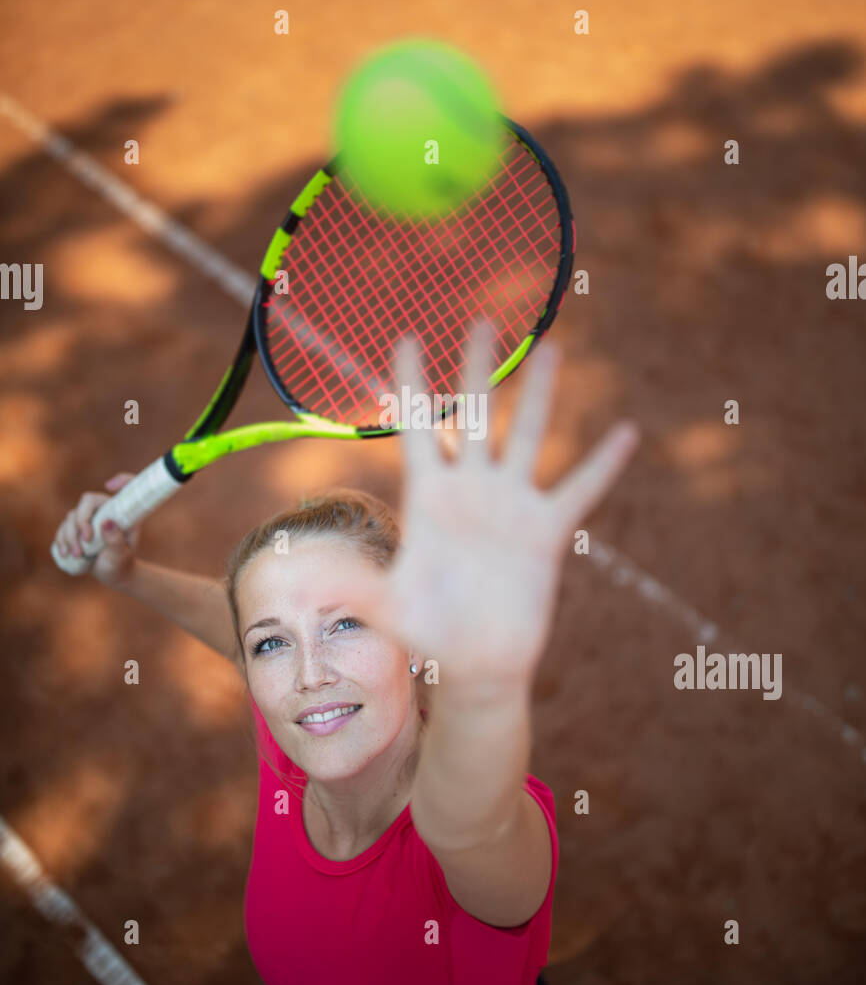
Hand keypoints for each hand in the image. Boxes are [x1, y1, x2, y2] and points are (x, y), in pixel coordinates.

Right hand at [53, 474, 141, 585]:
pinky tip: (65, 552)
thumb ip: (116, 541)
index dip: (122, 480)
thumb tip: (106, 523)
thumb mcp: (122, 556)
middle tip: (86, 540)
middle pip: (87, 501)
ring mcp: (89, 519)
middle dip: (81, 520)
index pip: (126, 488)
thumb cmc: (122, 563)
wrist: (113, 573)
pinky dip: (61, 540)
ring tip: (78, 554)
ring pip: (72, 516)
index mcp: (121, 512)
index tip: (109, 485)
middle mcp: (104, 511)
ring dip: (70, 535)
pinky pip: (63, 528)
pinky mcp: (76, 529)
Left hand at [308, 321, 639, 690]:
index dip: (411, 383)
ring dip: (539, 394)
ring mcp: (510, 505)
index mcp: (428, 496)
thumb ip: (354, 586)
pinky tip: (626, 431)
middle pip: (476, 414)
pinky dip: (602, 463)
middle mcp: (471, 490)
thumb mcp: (387, 606)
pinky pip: (579, 489)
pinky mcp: (545, 531)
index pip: (418, 426)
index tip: (407, 336)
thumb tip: (307, 579)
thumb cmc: (427, 633)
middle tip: (481, 319)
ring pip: (527, 436)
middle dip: (477, 368)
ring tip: (549, 348)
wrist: (476, 665)